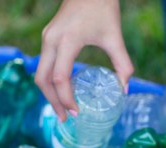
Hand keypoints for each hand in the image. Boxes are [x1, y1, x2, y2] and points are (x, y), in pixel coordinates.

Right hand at [35, 0, 133, 121]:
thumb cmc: (102, 8)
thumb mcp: (114, 37)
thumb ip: (122, 65)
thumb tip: (125, 90)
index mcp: (67, 41)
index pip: (60, 78)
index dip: (66, 98)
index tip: (77, 113)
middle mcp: (51, 40)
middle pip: (43, 79)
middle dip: (53, 101)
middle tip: (65, 119)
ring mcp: (46, 38)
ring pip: (39, 73)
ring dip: (49, 93)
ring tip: (62, 109)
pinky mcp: (47, 37)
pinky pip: (43, 64)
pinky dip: (49, 81)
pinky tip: (62, 91)